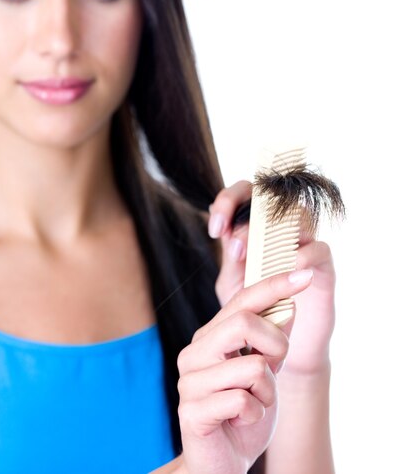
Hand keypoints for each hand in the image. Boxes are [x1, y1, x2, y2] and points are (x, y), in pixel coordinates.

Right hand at [176, 269, 313, 473]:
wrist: (223, 463)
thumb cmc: (244, 413)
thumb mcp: (265, 370)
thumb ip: (272, 338)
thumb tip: (290, 302)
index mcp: (210, 336)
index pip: (242, 301)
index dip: (275, 286)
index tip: (304, 274)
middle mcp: (195, 351)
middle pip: (243, 322)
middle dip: (276, 345)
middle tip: (274, 368)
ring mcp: (189, 380)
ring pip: (253, 366)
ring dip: (267, 391)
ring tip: (253, 404)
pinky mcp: (191, 410)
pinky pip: (244, 400)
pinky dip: (256, 414)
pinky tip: (241, 422)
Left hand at [209, 181, 335, 375]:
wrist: (281, 346)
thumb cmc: (256, 310)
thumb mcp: (233, 284)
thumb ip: (230, 259)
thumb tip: (228, 235)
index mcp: (255, 228)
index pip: (244, 194)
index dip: (228, 202)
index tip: (215, 230)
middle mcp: (281, 230)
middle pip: (271, 195)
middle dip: (247, 214)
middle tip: (234, 244)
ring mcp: (304, 244)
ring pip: (297, 215)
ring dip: (273, 233)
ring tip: (255, 257)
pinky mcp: (323, 266)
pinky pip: (319, 248)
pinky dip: (303, 255)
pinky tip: (288, 268)